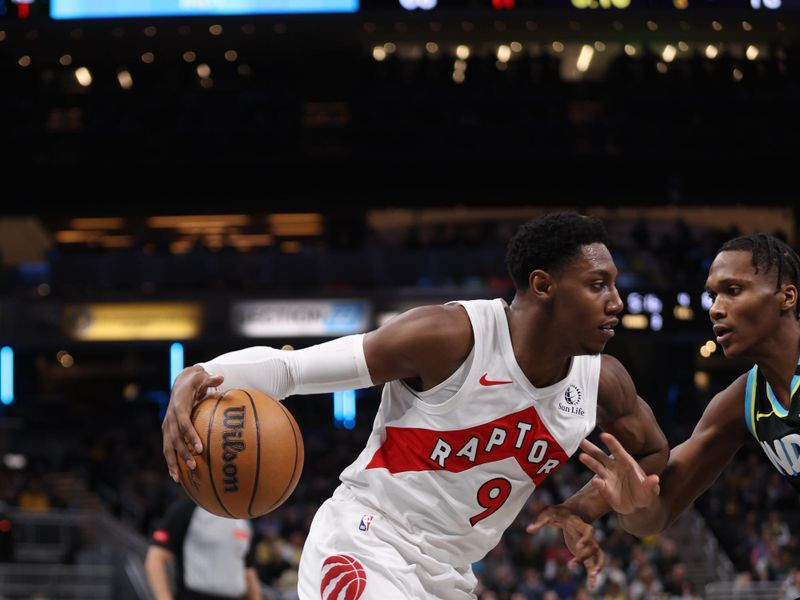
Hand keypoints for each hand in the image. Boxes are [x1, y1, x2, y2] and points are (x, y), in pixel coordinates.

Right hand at [162, 365, 223, 481]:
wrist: (180, 384)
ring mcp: (167, 426)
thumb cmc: (195, 382)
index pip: (184, 423)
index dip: (190, 436)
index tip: (200, 448)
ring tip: (179, 478)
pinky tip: (177, 477)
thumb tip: (220, 377)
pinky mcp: (167, 432)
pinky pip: (168, 449)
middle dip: (183, 453)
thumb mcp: (202, 377)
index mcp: (178, 407)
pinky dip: (171, 462)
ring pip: (167, 447)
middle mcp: (170, 418)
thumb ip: (211, 379)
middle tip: (194, 465)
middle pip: (174, 438)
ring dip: (172, 462)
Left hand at [526, 504, 604, 586]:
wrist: (568, 512)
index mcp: (579, 525)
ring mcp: (587, 544)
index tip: (578, 546)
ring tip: (591, 578)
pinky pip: (591, 563)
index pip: (588, 531)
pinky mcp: (584, 552)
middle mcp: (586, 536)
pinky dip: (592, 573)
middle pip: (593, 546)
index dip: (586, 538)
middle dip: (587, 556)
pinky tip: (592, 585)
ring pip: (597, 556)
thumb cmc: (557, 511)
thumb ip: (540, 521)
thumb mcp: (547, 513)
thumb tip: (528, 529)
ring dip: (596, 566)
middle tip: (575, 563)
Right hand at [579, 432, 660, 514]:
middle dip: (591, 448)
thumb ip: (651, 485)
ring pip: (596, 467)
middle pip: (601, 456)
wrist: (638, 506)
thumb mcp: (651, 490)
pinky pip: (599, 484)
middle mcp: (614, 467)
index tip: (604, 435)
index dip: (612, 443)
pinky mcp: (604, 489)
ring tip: (582, 456)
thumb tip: (655, 478)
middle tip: (581, 440)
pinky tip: (595, 482)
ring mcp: (608, 477)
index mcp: (626, 463)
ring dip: (589, 461)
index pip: (618, 451)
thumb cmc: (646, 493)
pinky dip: (597, 483)